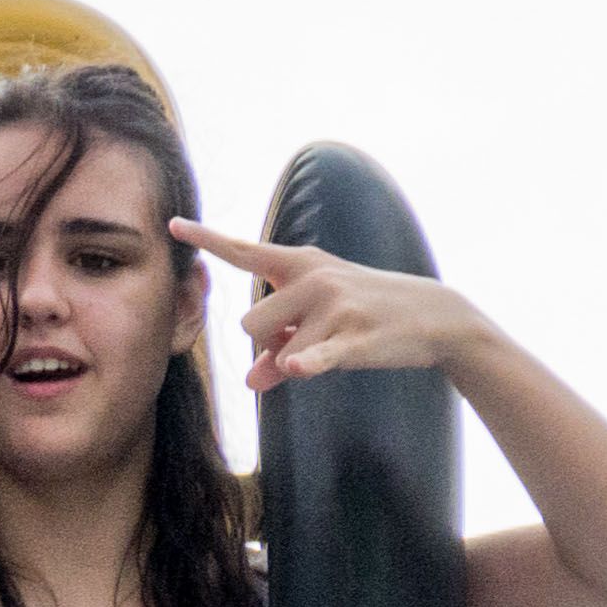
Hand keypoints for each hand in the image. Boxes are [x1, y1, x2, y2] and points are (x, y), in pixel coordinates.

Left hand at [176, 221, 488, 395]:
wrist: (435, 316)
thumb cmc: (364, 315)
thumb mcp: (318, 323)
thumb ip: (277, 349)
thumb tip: (252, 382)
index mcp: (301, 264)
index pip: (244, 251)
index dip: (206, 239)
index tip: (172, 223)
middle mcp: (315, 278)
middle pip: (248, 325)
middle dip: (264, 344)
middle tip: (300, 343)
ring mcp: (336, 306)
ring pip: (276, 351)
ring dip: (291, 362)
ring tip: (331, 347)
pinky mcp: (355, 336)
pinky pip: (313, 357)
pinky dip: (305, 365)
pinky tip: (302, 367)